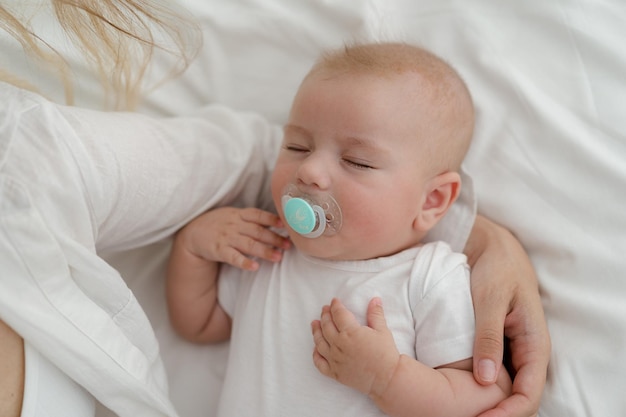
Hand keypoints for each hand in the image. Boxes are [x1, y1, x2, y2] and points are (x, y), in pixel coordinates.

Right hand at [179, 207, 289, 270]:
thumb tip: (277, 223)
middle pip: (257, 231)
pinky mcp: (219, 250)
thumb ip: (251, 219)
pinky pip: (233, 257)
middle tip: (288, 245)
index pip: (258, 215)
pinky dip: (244, 262)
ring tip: (278, 257)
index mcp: (239, 215)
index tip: (286, 225)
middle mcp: (234, 225)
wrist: (192, 233)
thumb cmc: (219, 224)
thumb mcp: (233, 216)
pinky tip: (255, 267)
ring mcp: (226, 237)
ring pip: (249, 244)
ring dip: (265, 251)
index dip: (272, 219)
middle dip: (274, 238)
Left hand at [311, 298, 399, 396]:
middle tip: (325, 309)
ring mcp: (335, 360)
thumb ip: (376, 314)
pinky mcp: (335, 373)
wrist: (387, 378)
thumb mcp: (382, 330)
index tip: (334, 301)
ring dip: (316, 331)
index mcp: (350, 332)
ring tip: (315, 323)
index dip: (335, 306)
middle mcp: (339, 345)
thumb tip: (375, 299)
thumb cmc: (385, 354)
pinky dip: (315, 355)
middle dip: (325, 315)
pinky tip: (316, 349)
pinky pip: (319, 363)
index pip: (338, 314)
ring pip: (319, 342)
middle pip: (326, 326)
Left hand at [465, 216, 550, 416]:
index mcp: (535, 344)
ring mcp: (513, 350)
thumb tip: (486, 380)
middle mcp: (527, 353)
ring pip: (506, 390)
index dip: (506, 414)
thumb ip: (488, 338)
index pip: (528, 396)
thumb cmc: (497, 269)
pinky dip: (482, 388)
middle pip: (518, 399)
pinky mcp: (499, 344)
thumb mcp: (490, 300)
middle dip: (496, 414)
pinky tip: (460, 393)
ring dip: (488, 404)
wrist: (494, 247)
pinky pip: (494, 374)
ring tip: (460, 412)